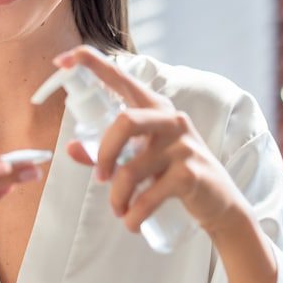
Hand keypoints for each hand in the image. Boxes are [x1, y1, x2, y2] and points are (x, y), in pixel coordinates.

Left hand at [55, 45, 249, 236]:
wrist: (219, 203)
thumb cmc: (174, 174)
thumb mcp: (141, 158)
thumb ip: (106, 152)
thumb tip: (71, 148)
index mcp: (154, 108)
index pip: (122, 77)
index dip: (92, 64)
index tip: (63, 60)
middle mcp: (170, 119)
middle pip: (124, 122)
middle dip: (103, 154)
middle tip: (99, 178)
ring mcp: (183, 145)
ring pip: (131, 169)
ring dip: (117, 196)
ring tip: (119, 209)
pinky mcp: (190, 173)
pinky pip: (148, 196)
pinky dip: (134, 214)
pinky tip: (132, 222)